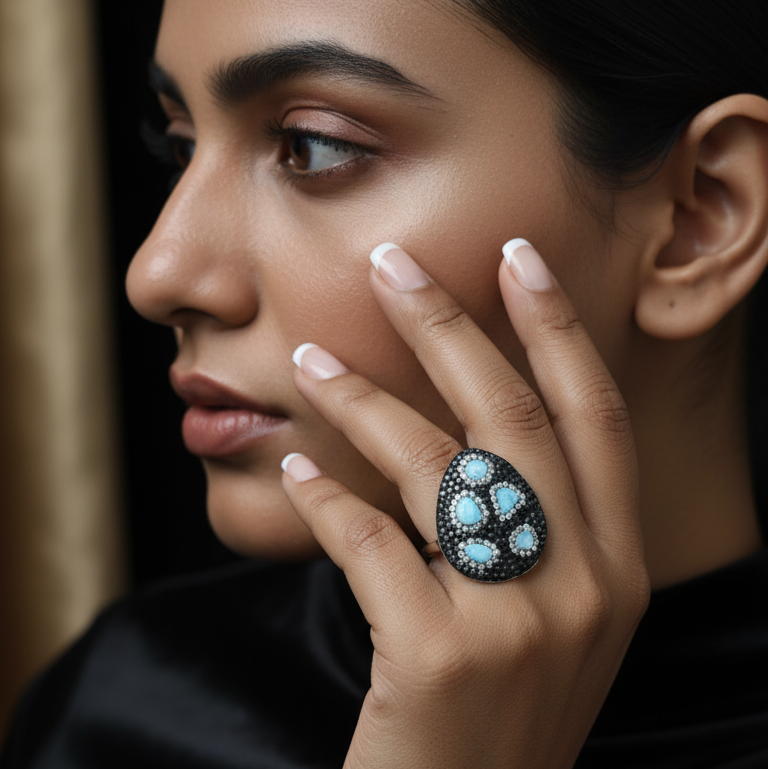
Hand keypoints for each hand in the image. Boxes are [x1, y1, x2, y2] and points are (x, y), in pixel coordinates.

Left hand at [281, 241, 648, 768]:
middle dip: (449, 324)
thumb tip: (474, 426)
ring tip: (310, 361)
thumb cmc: (502, 708)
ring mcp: (516, 622)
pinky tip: (297, 471)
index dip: (558, 329)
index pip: (594, 415)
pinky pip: (369, 541)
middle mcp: (582, 584)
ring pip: (433, 463)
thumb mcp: (552, 616)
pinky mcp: (437, 656)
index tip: (517, 259)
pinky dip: (326, 499)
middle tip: (393, 264)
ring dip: (362, 399)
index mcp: (618, 565)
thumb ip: (541, 530)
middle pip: (511, 415)